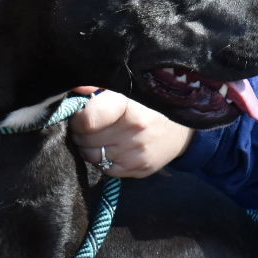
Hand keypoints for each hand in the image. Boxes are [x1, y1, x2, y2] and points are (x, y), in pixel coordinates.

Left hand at [68, 88, 192, 177]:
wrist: (181, 129)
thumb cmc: (148, 105)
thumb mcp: (126, 89)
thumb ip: (98, 87)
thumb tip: (76, 90)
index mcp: (128, 106)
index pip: (87, 120)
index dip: (77, 118)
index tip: (80, 114)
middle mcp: (134, 131)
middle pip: (86, 139)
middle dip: (81, 133)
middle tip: (89, 126)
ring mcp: (137, 153)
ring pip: (92, 156)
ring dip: (89, 147)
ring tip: (99, 137)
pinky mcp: (139, 169)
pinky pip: (105, 169)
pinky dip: (103, 160)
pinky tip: (111, 149)